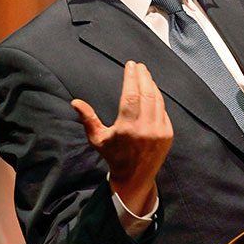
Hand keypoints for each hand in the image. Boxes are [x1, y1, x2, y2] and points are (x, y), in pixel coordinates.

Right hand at [72, 60, 172, 215]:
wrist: (134, 178)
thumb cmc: (113, 156)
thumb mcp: (98, 139)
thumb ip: (88, 119)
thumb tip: (75, 102)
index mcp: (126, 128)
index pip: (131, 94)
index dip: (131, 77)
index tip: (130, 65)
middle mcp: (145, 128)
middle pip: (146, 93)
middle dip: (143, 76)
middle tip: (139, 66)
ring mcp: (159, 131)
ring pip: (157, 100)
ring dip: (151, 84)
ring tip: (145, 74)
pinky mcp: (168, 134)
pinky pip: (163, 110)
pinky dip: (158, 98)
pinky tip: (152, 91)